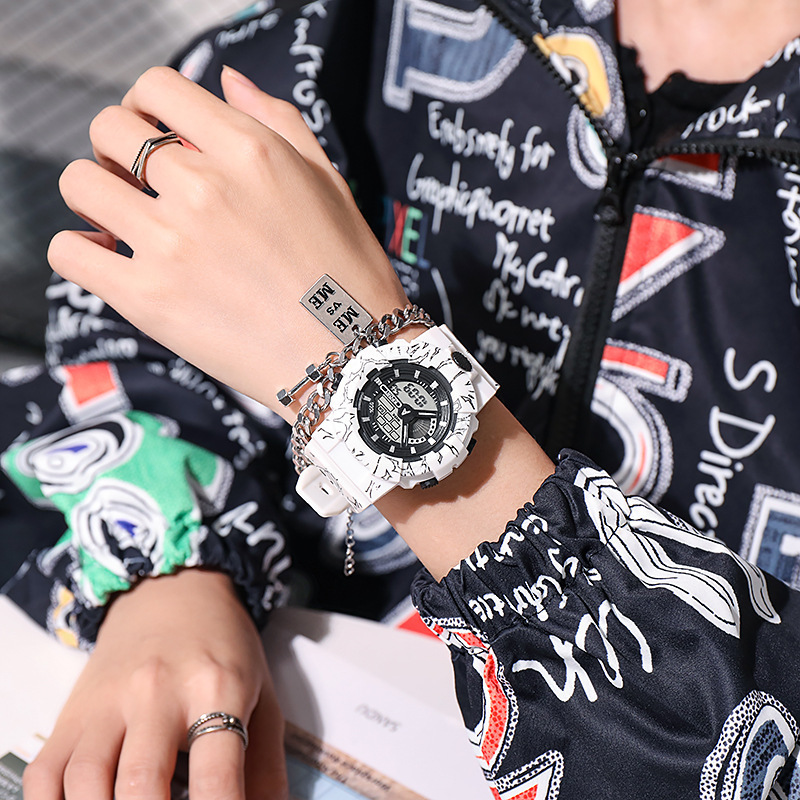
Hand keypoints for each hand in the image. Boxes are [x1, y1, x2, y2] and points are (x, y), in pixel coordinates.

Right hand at [22, 570, 287, 799]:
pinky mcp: (73, 711)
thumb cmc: (224, 646)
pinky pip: (46, 773)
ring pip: (85, 782)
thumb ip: (265, 764)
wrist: (174, 590)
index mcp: (216, 688)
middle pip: (140, 786)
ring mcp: (108, 700)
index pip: (216, 778)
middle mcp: (157, 692)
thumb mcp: (261, 694)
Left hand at [49, 66, 408, 418]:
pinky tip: (108, 257)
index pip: (157, 88)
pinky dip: (78, 249)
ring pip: (79, 184)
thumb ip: (278, 121)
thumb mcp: (330, 182)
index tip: (154, 132)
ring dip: (93, 196)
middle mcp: (204, 187)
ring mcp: (172, 243)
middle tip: (135, 181)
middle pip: (109, 130)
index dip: (146, 106)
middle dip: (116, 149)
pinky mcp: (149, 299)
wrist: (351, 357)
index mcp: (249, 151)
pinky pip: (69, 252)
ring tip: (119, 221)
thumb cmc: (348, 275)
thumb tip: (228, 81)